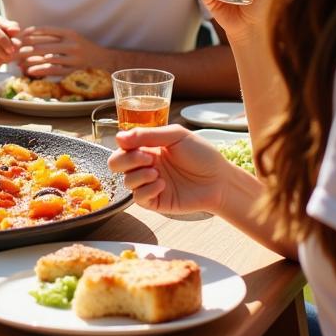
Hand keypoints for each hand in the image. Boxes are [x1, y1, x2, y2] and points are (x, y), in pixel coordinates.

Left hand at [16, 26, 115, 76]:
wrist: (102, 60)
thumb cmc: (81, 47)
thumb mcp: (70, 37)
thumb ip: (53, 37)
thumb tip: (27, 37)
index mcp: (69, 33)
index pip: (45, 30)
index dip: (29, 33)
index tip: (17, 36)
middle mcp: (71, 43)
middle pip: (43, 45)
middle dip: (25, 48)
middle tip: (11, 51)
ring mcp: (73, 57)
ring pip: (47, 58)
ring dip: (30, 60)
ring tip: (17, 63)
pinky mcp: (73, 70)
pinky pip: (54, 70)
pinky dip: (41, 70)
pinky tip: (30, 71)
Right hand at [108, 124, 231, 213]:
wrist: (220, 180)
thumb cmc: (202, 155)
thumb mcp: (176, 136)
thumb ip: (148, 135)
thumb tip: (119, 137)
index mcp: (147, 147)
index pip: (121, 145)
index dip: (124, 145)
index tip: (135, 144)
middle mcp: (144, 165)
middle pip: (115, 163)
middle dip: (126, 160)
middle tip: (148, 159)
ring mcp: (148, 183)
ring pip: (125, 181)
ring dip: (139, 175)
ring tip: (158, 173)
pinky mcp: (155, 201)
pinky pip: (138, 198)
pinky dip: (147, 190)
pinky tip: (162, 185)